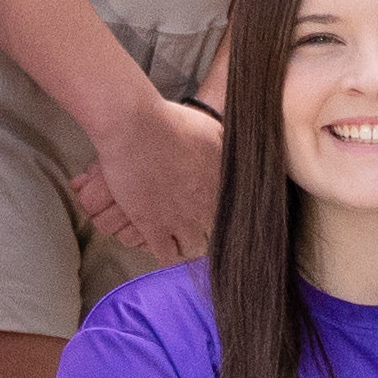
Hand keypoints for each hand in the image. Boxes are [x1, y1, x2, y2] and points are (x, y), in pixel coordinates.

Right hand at [80, 79, 233, 272]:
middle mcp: (207, 208)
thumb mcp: (214, 132)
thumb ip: (229, 151)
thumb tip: (241, 156)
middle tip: (198, 227)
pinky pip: (166, 255)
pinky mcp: (153, 227)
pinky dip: (166, 255)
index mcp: (223, 187)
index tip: (216, 214)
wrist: (137, 128)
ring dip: (187, 244)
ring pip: (192, 249)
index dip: (225, 217)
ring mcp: (181, 220)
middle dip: (208, 232)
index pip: (234, 216)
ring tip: (180, 238)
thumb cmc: (172, 122)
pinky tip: (163, 247)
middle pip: (216, 236)